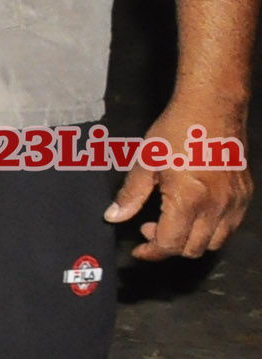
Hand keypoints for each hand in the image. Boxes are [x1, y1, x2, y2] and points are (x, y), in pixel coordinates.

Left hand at [107, 105, 251, 259]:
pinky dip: (212, 230)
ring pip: (216, 243)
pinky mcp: (245, 195)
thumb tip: (113, 217)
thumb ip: (131, 195)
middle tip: (151, 228)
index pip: (170, 244)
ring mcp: (235, 202)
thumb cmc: (178, 129)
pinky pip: (231, 226)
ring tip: (172, 221)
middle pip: (193, 249)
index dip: (152, 251)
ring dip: (192, 241)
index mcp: (189, 200)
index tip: (139, 249)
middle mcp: (216, 206)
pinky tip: (195, 213)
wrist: (213, 107)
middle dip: (169, 247)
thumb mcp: (146, 161)